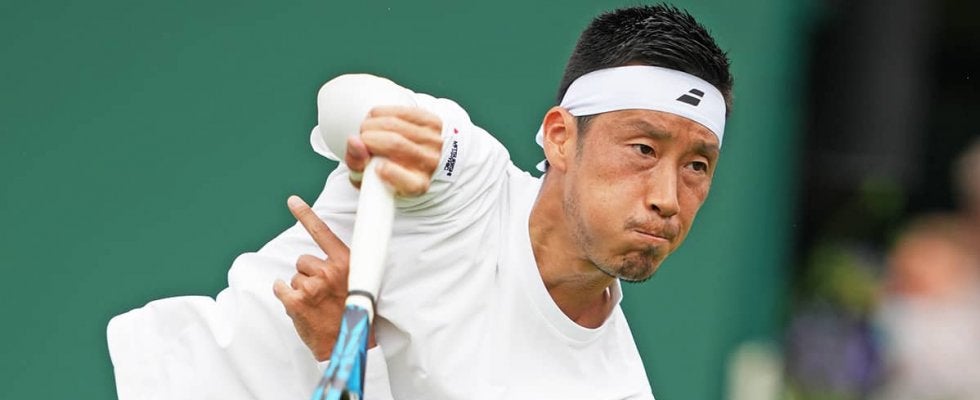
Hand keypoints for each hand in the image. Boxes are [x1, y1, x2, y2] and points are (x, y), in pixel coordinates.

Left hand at [273, 195, 373, 360]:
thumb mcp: (359, 284)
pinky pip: (281, 288)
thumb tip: (324, 260)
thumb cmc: (353, 313)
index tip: (292, 200)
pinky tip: (298, 306)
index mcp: (346, 262)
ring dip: (300, 288)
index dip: (306, 214)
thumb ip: (342, 268)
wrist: (348, 343)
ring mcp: (312, 286)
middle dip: (308, 274)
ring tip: (315, 304)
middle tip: (322, 293)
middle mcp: (329, 270)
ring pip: (294, 276)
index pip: (322, 233)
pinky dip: (285, 295)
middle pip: (303, 260)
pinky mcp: (297, 301)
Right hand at [345, 106, 442, 195]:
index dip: (391, 173)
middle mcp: (429, 164)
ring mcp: (433, 141)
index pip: (410, 183)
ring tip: (367, 131)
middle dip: (368, 138)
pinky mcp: (433, 122)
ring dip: (371, 124)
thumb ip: (356, 163)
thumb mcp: (366, 176)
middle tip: (362, 141)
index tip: (378, 168)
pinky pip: (399, 111)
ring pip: (393, 123)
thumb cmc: (386, 167)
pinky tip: (376, 120)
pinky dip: (380, 113)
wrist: (412, 155)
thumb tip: (354, 141)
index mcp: (417, 186)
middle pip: (394, 143)